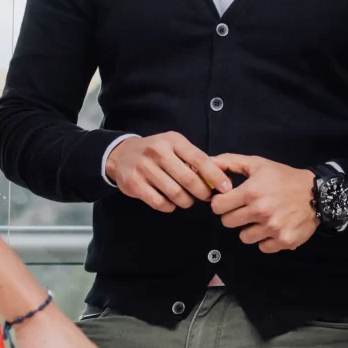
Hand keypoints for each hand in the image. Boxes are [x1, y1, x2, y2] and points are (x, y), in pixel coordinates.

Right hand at [106, 132, 232, 212]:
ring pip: (175, 193)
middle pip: (188, 179)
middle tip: (206, 197)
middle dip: (202, 192)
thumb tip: (218, 178)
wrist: (121, 154)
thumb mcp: (174, 146)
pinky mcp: (134, 184)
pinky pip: (159, 203)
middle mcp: (157, 152)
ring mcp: (144, 168)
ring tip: (187, 200)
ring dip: (186, 201)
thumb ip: (193, 159)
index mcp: (172, 141)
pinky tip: (170, 202)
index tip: (226, 188)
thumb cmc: (155, 151)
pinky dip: (169, 206)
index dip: (215, 176)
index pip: (199, 159)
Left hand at [211, 154, 317, 251]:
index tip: (229, 201)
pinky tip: (273, 228)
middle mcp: (260, 211)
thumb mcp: (258, 164)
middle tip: (245, 209)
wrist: (318, 193)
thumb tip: (209, 162)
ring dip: (249, 229)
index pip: (218, 206)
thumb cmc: (284, 178)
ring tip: (261, 218)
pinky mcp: (283, 241)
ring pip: (244, 237)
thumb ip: (231, 162)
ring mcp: (272, 228)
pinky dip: (266, 240)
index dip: (220, 203)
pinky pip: (262, 247)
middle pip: (227, 223)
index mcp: (251, 192)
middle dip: (233, 216)